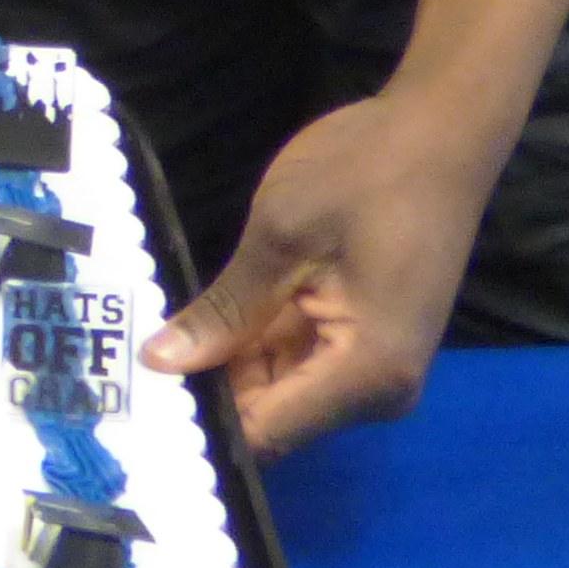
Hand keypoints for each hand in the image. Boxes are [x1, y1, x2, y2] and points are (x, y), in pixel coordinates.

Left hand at [141, 87, 507, 457]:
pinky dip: (251, 344)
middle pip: (271, 415)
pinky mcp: (364, 342)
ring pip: (277, 388)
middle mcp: (376, 392)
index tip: (138, 402)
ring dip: (224, 365)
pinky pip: (296, 360)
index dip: (200, 421)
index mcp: (367, 374)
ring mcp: (373, 369)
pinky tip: (198, 323)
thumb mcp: (280, 235)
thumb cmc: (365, 174)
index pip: (265, 433)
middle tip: (128, 366)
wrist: (440, 134)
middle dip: (205, 391)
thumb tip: (160, 363)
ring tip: (149, 342)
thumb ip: (225, 310)